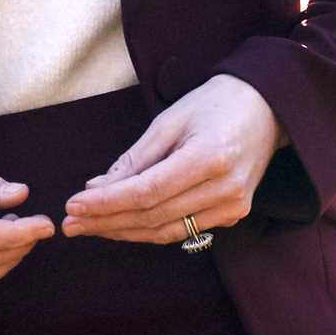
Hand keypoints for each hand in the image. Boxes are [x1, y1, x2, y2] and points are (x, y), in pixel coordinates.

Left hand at [60, 75, 288, 243]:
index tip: (72, 205)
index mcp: (208, 157)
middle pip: (153, 216)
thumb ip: (135, 158)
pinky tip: (121, 223)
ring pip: (166, 230)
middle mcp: (224, 189)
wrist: (266, 107)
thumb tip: (95, 187)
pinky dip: (149, 228)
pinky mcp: (233, 214)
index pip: (147, 192)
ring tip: (87, 226)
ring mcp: (233, 206)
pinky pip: (183, 229)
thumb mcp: (169, 120)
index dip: (106, 202)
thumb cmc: (213, 103)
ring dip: (123, 231)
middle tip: (69, 223)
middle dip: (106, 221)